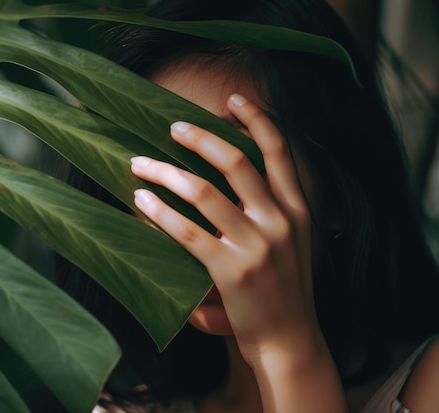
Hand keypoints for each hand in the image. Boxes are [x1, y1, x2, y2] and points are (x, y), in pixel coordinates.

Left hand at [130, 94, 318, 362]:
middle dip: (200, 137)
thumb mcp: (294, 241)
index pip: (280, 151)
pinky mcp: (230, 272)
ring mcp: (256, 246)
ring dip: (166, 173)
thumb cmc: (285, 289)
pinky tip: (142, 201)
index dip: (257, 119)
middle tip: (172, 128)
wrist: (290, 340)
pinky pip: (187, 231)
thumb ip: (275, 207)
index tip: (233, 99)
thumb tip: (232, 175)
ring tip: (141, 164)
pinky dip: (160, 212)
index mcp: (298, 210)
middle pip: (236, 161)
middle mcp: (280, 221)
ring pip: (204, 192)